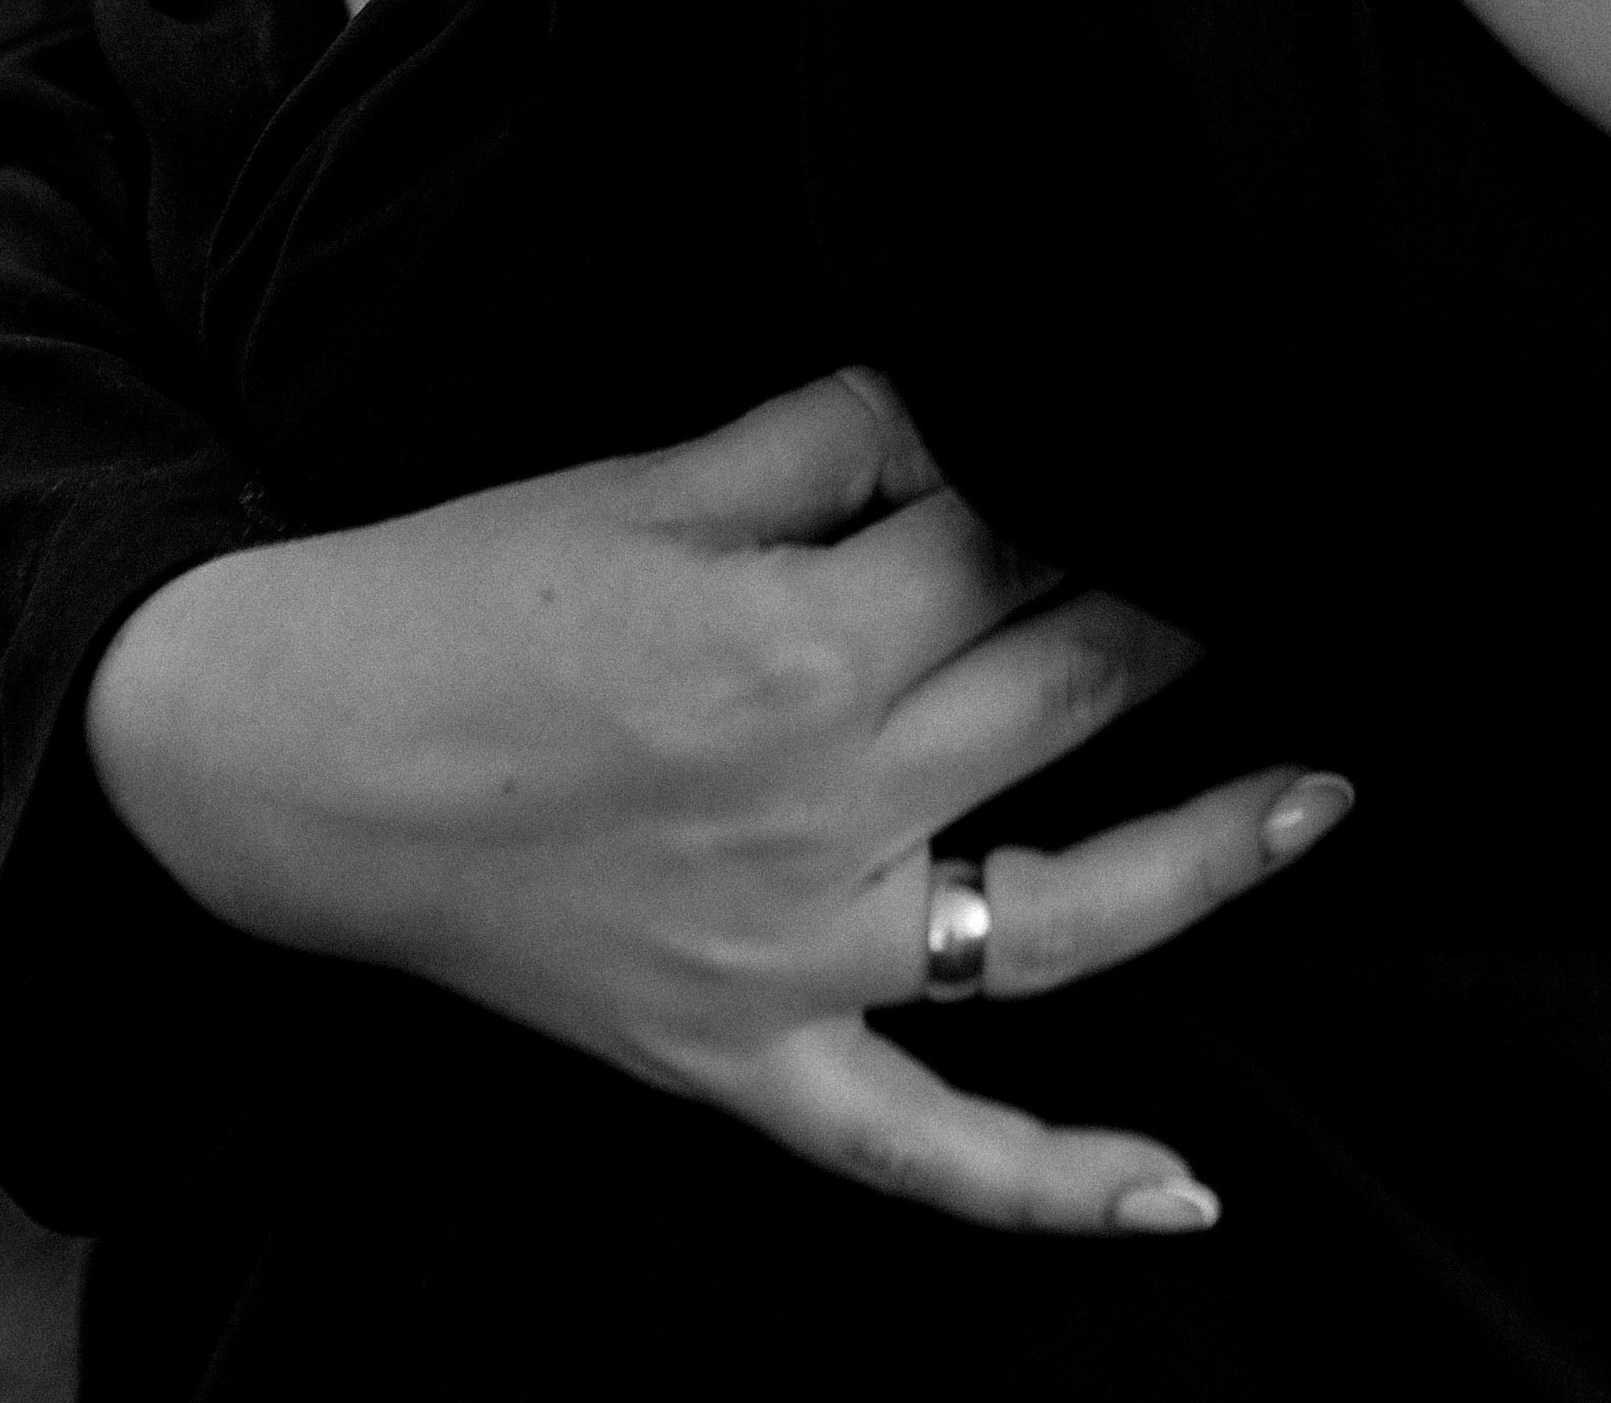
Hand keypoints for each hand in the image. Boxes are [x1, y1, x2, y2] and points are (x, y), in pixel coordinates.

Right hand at [88, 368, 1349, 1230]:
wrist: (289, 754)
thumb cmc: (469, 594)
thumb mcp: (657, 476)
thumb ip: (841, 439)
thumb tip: (975, 414)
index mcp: (804, 649)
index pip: (1011, 543)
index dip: (1073, 480)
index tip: (1143, 438)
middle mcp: (826, 813)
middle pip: (1063, 692)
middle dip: (1170, 611)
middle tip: (1265, 555)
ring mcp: (793, 957)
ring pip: (1054, 913)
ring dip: (1203, 853)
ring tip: (1322, 792)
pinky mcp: (739, 1057)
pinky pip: (918, 1147)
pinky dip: (1051, 1185)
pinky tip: (1185, 1196)